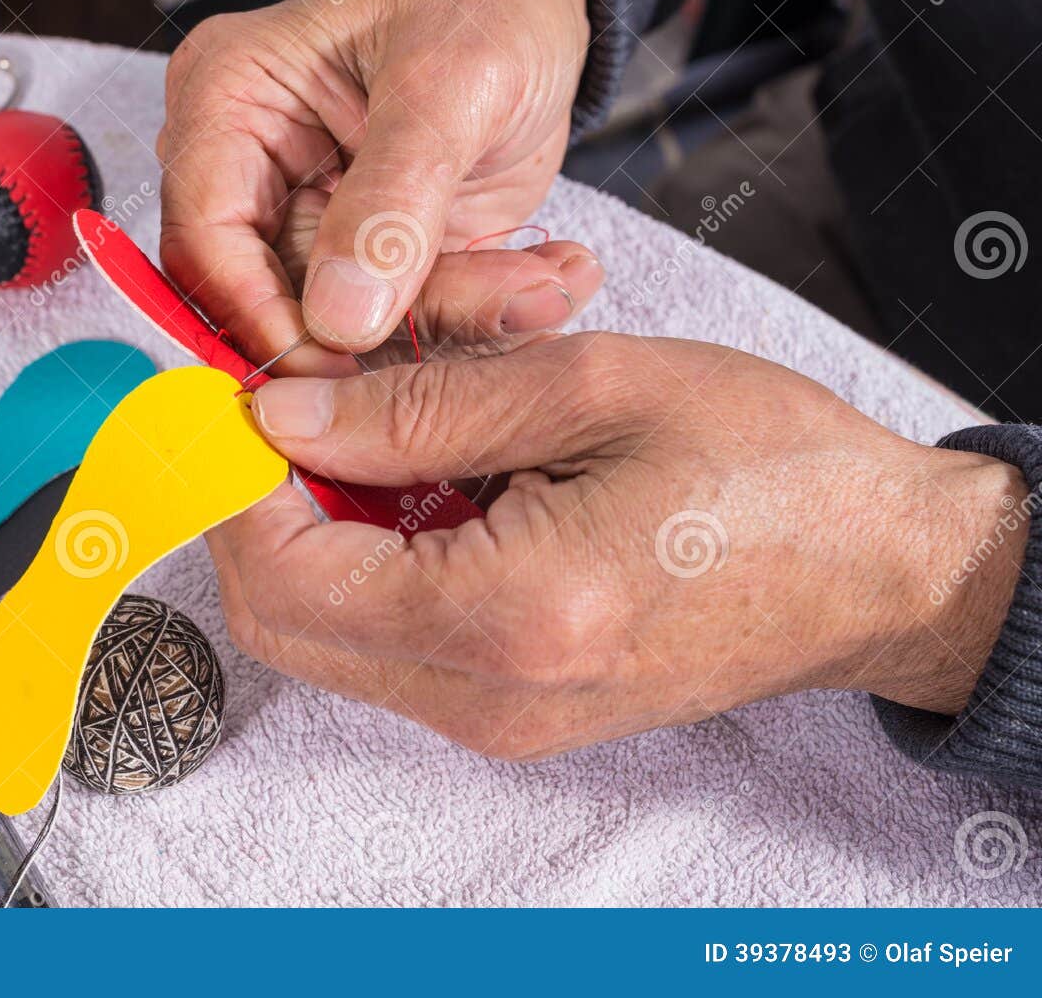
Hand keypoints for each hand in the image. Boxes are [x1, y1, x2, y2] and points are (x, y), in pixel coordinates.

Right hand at [159, 0, 601, 375]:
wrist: (534, 10)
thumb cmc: (479, 7)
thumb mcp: (449, 82)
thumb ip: (394, 200)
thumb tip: (340, 320)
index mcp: (227, 100)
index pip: (205, 239)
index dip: (259, 315)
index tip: (339, 362)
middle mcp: (247, 172)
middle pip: (264, 301)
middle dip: (376, 328)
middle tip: (485, 312)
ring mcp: (303, 225)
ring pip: (342, 328)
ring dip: (446, 320)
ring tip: (540, 282)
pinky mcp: (362, 266)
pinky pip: (399, 325)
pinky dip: (473, 313)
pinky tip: (541, 278)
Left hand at [209, 334, 1028, 758]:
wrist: (876, 569)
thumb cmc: (765, 466)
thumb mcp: (590, 387)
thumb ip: (419, 404)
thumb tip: (283, 412)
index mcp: (508, 617)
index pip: (285, 572)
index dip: (232, 479)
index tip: (233, 393)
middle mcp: (486, 699)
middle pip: (283, 620)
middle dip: (257, 506)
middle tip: (291, 405)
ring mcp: (495, 721)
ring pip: (327, 633)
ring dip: (311, 528)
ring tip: (368, 428)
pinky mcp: (509, 711)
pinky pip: (386, 642)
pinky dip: (366, 559)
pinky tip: (417, 479)